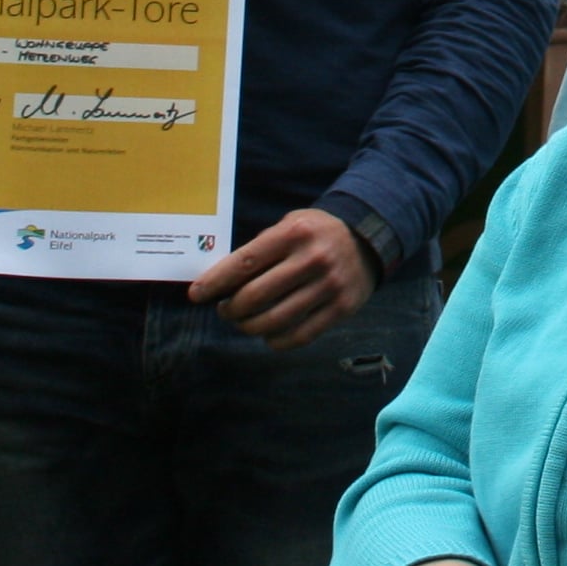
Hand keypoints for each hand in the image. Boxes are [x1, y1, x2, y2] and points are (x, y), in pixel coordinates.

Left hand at [188, 205, 374, 346]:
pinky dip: (276, 340)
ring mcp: (329, 286)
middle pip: (255, 297)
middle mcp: (312, 259)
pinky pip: (299, 336)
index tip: (197, 294)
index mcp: (294, 234)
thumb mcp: (290, 225)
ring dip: (249, 327)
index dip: (215, 283)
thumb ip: (260, 250)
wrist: (369, 238)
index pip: (244, 264)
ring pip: (274, 321)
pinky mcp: (341, 308)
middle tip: (225, 309)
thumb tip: (221, 281)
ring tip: (244, 322)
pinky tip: (269, 334)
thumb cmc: (317, 233)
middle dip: (230, 309)